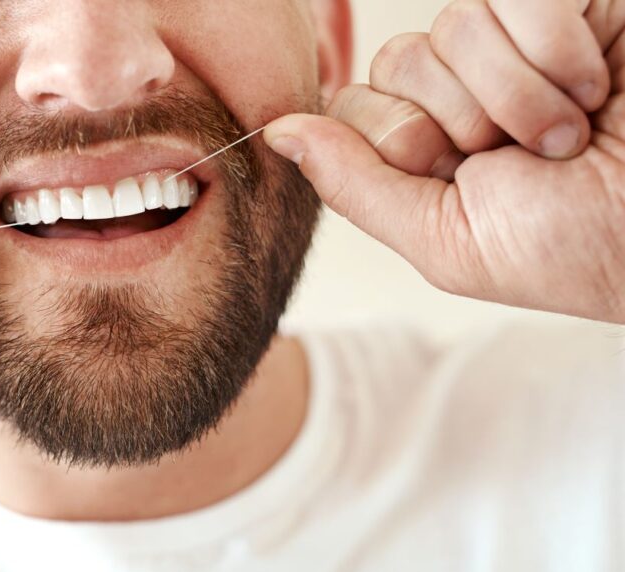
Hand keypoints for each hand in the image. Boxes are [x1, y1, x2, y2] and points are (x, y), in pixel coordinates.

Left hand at [265, 0, 624, 322]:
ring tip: (569, 134)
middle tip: (523, 158)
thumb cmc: (573, 249)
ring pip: (452, 26)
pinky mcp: (570, 3)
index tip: (453, 171)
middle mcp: (465, 88)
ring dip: (516, 97)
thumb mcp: (446, 238)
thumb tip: (276, 134)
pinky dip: (556, 49)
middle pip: (396, 61)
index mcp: (428, 146)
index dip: (395, 138)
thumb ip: (357, 185)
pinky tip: (594, 85)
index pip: (354, 103)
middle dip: (460, 122)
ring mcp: (517, 40)